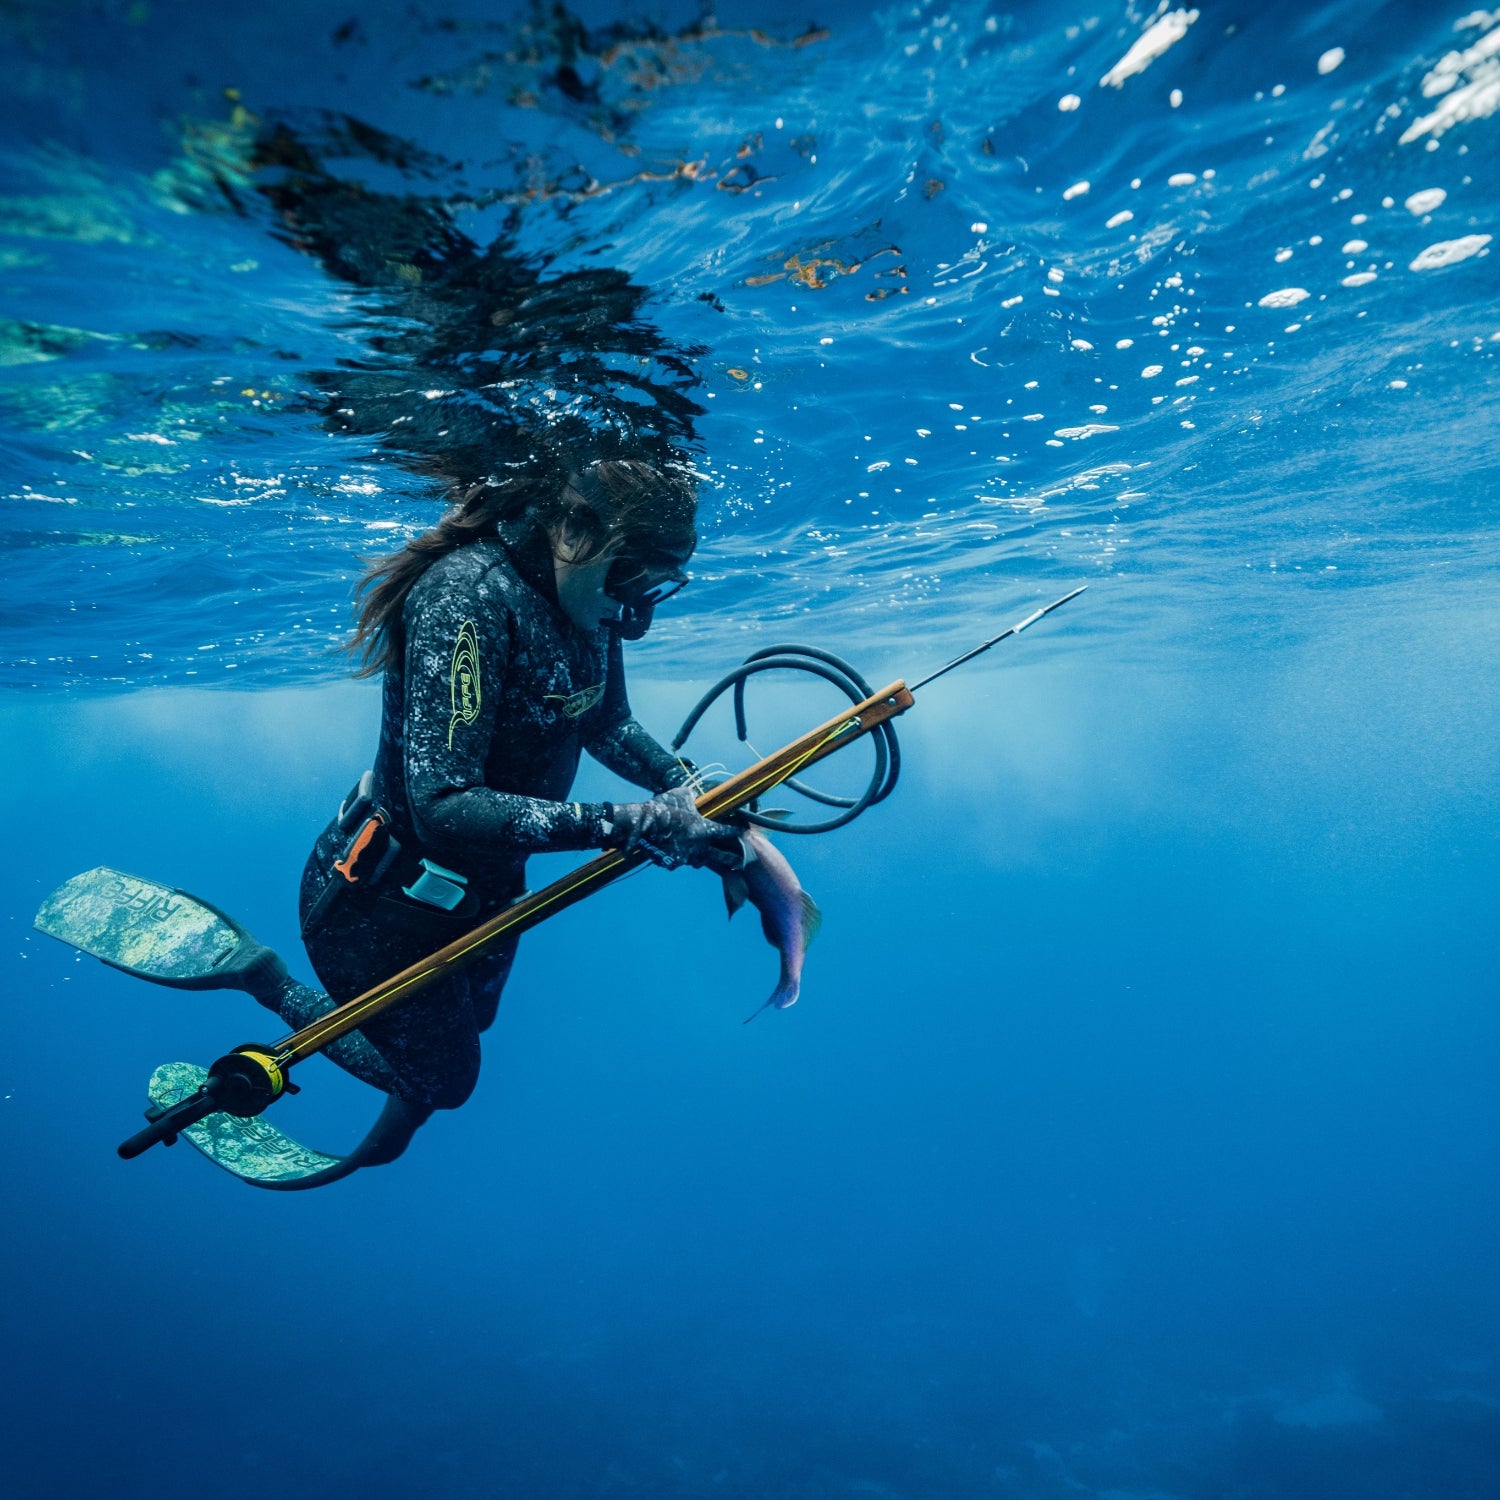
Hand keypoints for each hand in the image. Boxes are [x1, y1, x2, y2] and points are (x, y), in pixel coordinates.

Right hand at [605, 785, 745, 871]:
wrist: (640, 825)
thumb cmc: (662, 808)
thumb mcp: (679, 796)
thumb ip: (691, 797)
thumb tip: (695, 795)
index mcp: (704, 829)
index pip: (727, 832)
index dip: (737, 831)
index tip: (743, 831)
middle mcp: (698, 846)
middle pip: (722, 857)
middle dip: (733, 858)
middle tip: (740, 859)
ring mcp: (685, 857)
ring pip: (700, 861)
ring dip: (704, 858)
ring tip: (705, 855)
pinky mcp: (671, 863)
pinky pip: (680, 862)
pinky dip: (681, 857)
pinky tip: (677, 852)